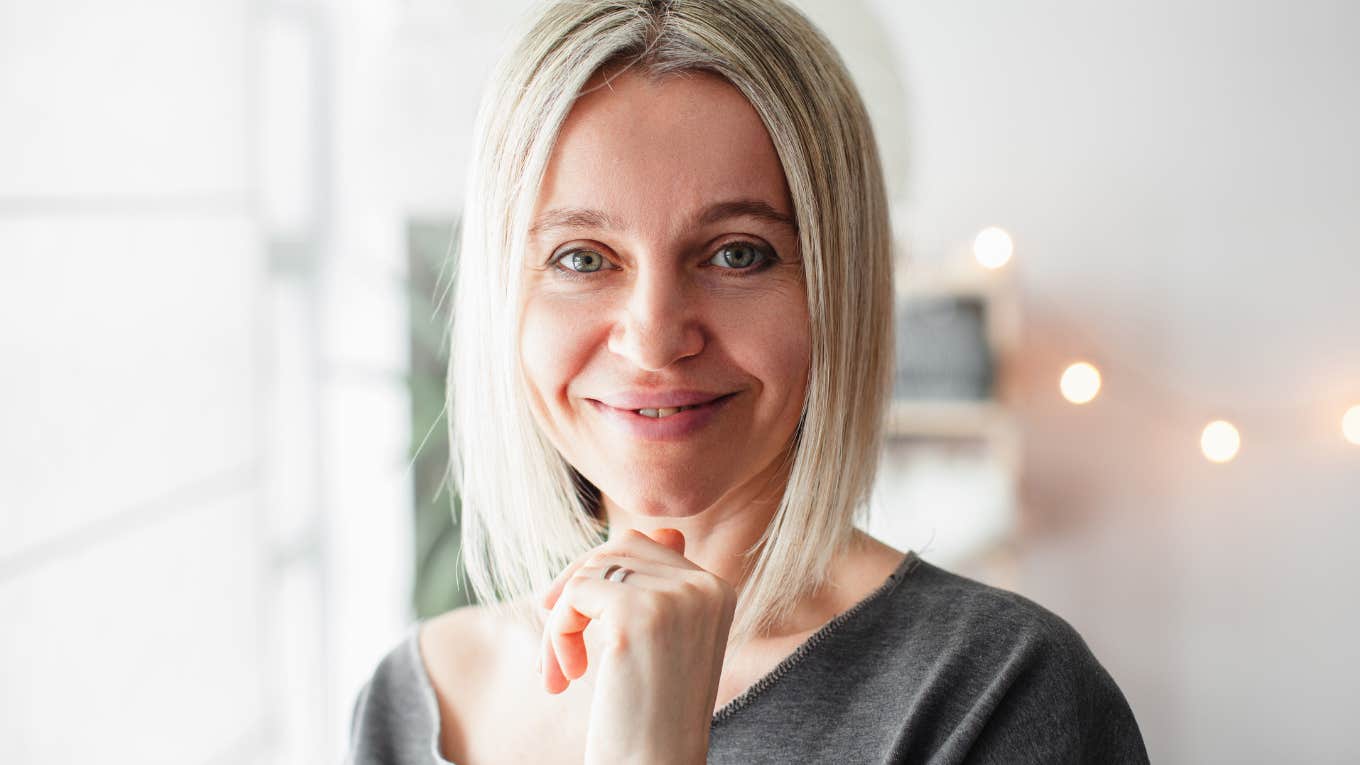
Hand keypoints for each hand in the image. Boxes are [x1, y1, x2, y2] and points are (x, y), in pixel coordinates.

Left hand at [538, 528, 735, 764]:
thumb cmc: (650, 717)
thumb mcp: (666, 643)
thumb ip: (661, 584)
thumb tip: (666, 528)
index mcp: (717, 589)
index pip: (642, 545)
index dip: (596, 581)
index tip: (575, 629)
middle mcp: (705, 586)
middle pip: (614, 547)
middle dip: (574, 590)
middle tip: (555, 648)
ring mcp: (675, 598)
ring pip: (588, 572)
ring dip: (560, 623)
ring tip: (561, 673)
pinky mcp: (638, 615)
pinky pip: (574, 595)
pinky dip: (557, 635)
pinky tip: (566, 677)